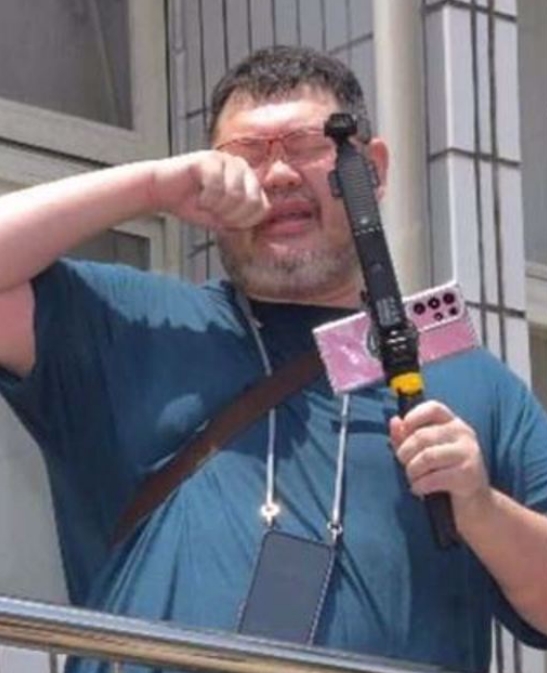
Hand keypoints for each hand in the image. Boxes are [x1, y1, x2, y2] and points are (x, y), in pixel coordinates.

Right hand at [151, 150, 269, 230]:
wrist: (163, 193)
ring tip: (205, 201)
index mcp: (250, 181)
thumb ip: (243, 221)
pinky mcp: (210, 158)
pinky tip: (197, 194)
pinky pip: (217, 186)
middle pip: (252, 202)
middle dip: (230, 215)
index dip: (241, 222)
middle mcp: (242, 167)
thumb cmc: (192, 205)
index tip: (224, 219)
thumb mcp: (223, 220)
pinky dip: (205, 198)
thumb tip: (257, 227)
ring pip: (236, 195)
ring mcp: (227, 160)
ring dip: (216, 207)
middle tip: (212, 210)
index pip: (262, 208)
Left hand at [389, 401, 490, 520]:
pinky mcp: (468, 474)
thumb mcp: (424, 451)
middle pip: (422, 436)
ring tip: (413, 479)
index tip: (403, 431)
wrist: (475, 504)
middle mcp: (463, 434)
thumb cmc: (445, 473)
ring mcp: (468, 453)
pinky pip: (434, 477)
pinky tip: (419, 489)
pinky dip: (420, 485)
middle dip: (405, 453)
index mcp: (453, 423)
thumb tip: (394, 421)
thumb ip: (406, 436)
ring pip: (426, 457)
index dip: (413, 416)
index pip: (433, 408)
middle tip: (405, 465)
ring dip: (412, 471)